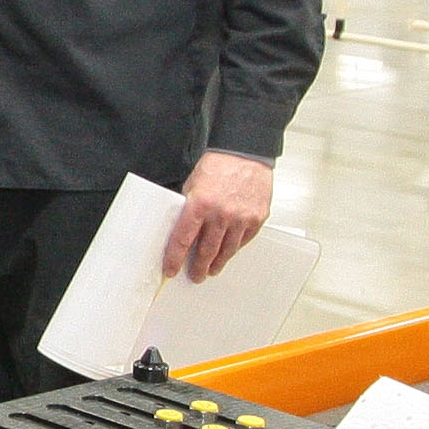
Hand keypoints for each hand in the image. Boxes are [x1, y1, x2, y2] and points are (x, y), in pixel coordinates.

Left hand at [162, 151, 272, 281]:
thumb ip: (189, 209)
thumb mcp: (193, 185)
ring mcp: (241, 218)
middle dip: (199, 267)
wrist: (245, 153)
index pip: (183, 240)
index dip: (175, 258)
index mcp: (199, 205)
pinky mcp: (257, 218)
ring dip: (218, 262)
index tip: (171, 269)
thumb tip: (182, 230)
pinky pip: (244, 240)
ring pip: (227, 250)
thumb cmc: (218, 166)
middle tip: (196, 275)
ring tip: (213, 269)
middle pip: (207, 251)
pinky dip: (235, 247)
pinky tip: (229, 251)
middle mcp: (221, 214)